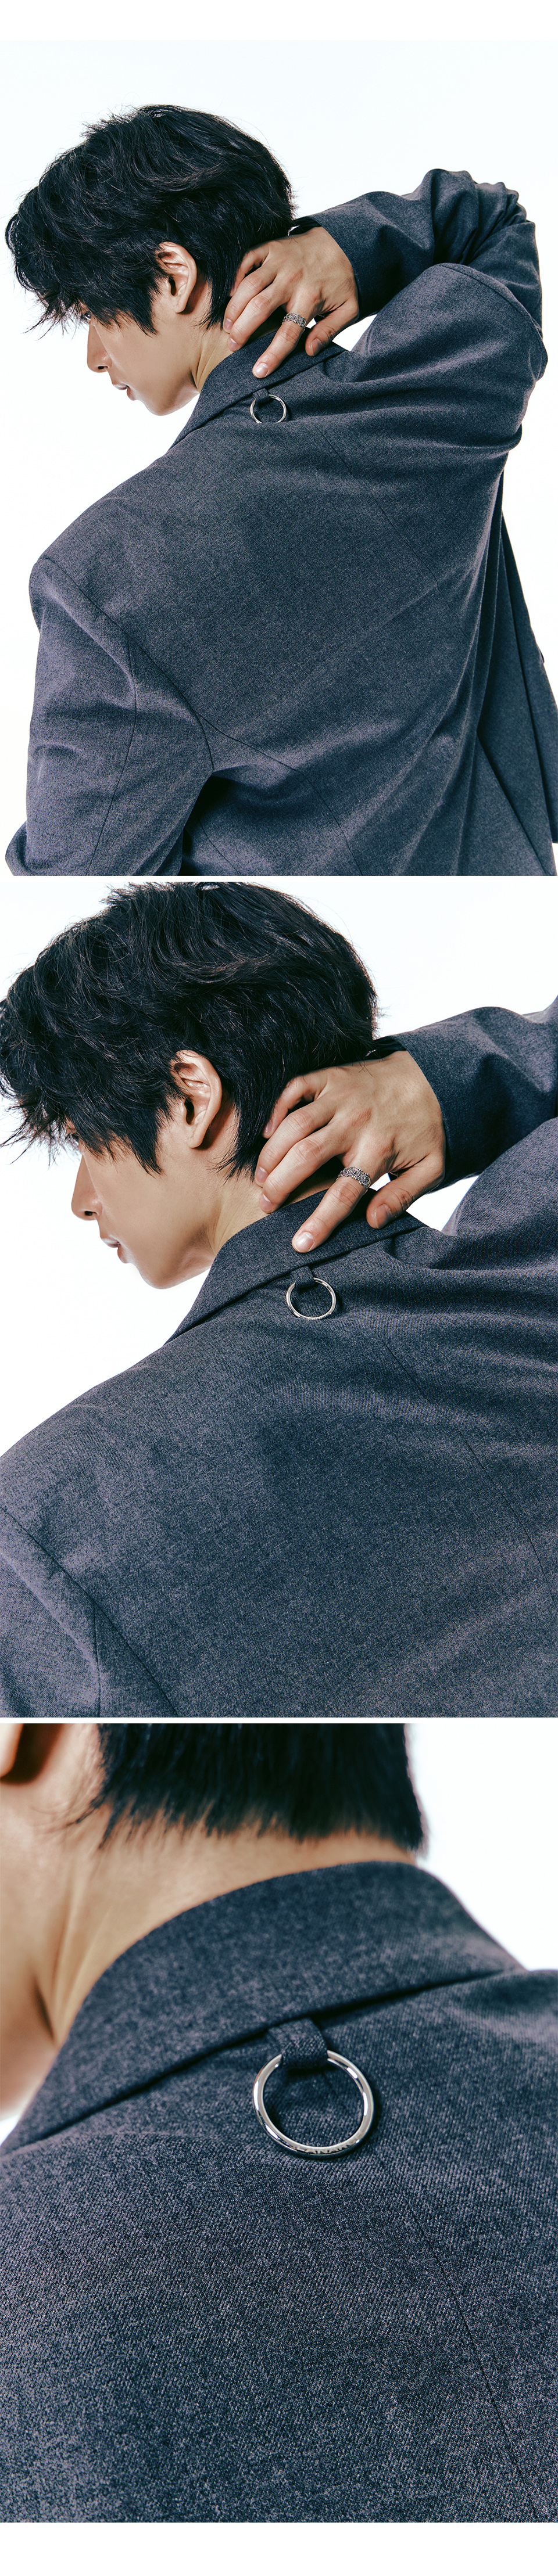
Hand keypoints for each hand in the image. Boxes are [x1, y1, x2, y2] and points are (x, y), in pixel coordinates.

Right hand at [223, 226, 358, 378]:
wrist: (344, 241)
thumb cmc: (343, 279)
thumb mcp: (348, 309)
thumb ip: (330, 331)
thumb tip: (309, 351)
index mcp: (311, 298)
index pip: (288, 332)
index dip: (272, 354)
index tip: (259, 371)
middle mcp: (293, 279)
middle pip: (261, 308)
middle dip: (243, 330)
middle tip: (232, 346)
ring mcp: (280, 261)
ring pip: (249, 285)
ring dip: (234, 307)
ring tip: (227, 326)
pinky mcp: (271, 246)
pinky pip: (247, 258)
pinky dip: (235, 274)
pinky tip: (229, 292)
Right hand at [254, 1055, 445, 1249]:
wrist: (435, 1077)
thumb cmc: (428, 1127)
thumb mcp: (431, 1167)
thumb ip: (403, 1196)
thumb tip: (373, 1222)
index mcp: (379, 1149)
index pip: (344, 1193)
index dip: (320, 1221)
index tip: (300, 1243)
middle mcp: (356, 1122)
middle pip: (307, 1157)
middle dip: (280, 1185)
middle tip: (266, 1204)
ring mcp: (341, 1097)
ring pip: (294, 1124)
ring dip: (272, 1152)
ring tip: (260, 1175)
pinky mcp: (331, 1077)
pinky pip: (295, 1088)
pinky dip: (276, 1107)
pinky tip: (267, 1131)